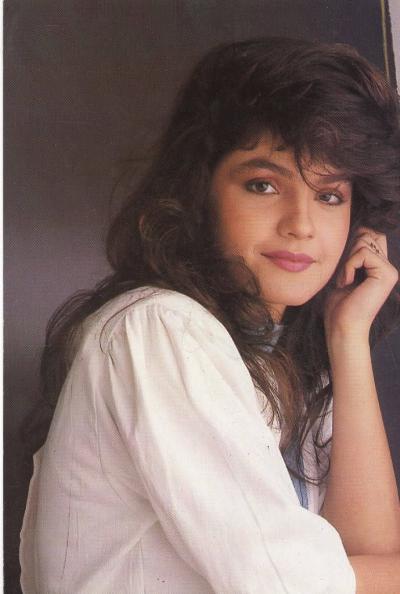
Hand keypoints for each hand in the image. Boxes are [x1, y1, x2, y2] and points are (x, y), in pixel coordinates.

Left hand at [324, 227, 397, 341]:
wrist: (342, 328)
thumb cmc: (338, 306)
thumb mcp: (342, 274)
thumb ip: (350, 255)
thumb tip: (350, 231)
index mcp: (378, 268)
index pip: (370, 235)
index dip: (354, 240)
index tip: (341, 263)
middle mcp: (387, 268)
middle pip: (368, 234)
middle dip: (348, 250)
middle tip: (343, 274)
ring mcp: (389, 271)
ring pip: (364, 242)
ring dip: (347, 261)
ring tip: (344, 281)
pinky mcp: (387, 274)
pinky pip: (363, 253)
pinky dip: (349, 266)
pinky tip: (346, 283)